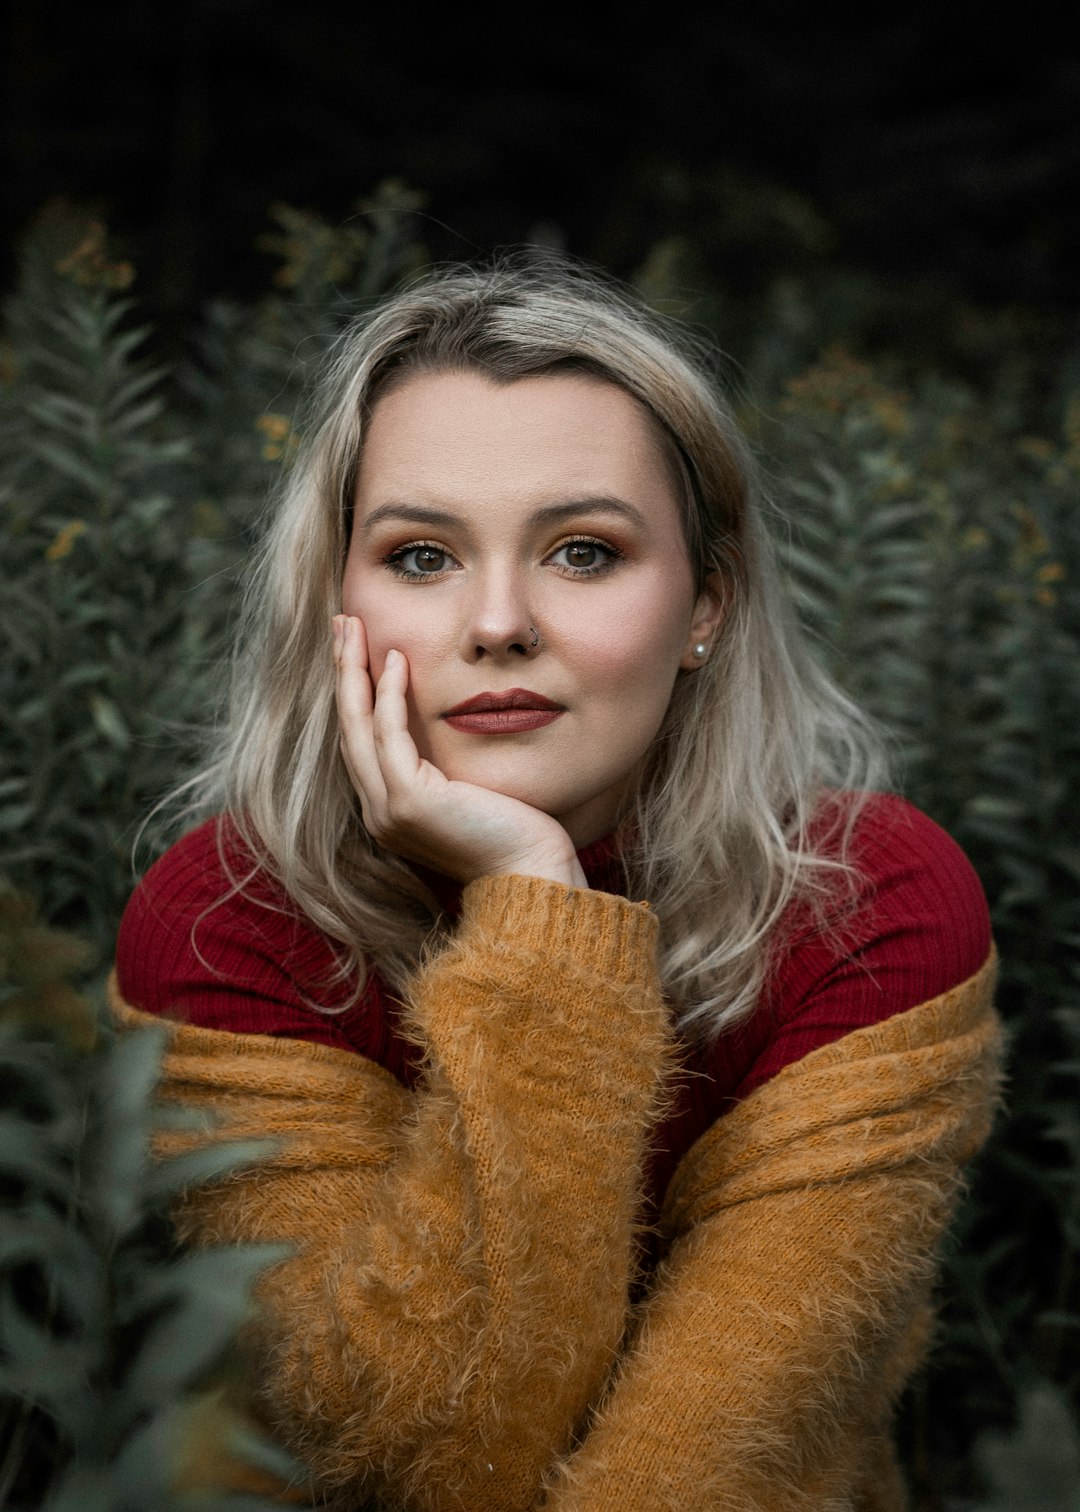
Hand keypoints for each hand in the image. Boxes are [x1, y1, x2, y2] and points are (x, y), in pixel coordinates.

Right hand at [333, 616, 587, 888]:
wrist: (531, 875)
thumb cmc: (515, 835)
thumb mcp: (472, 791)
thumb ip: (449, 765)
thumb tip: (451, 720)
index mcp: (391, 811)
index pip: (363, 741)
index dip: (355, 692)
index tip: (355, 649)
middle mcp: (379, 813)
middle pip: (348, 728)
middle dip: (342, 672)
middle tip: (341, 625)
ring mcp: (388, 810)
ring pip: (358, 728)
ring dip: (353, 672)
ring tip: (353, 628)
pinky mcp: (408, 802)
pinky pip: (389, 736)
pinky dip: (389, 695)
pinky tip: (395, 660)